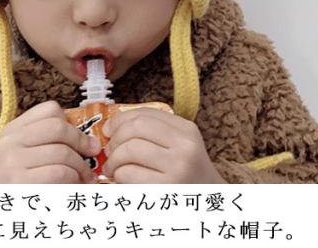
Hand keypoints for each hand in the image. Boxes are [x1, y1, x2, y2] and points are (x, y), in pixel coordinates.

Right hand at [0, 101, 100, 183]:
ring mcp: (13, 162)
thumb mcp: (19, 157)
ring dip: (82, 167)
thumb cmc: (12, 187)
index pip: (50, 110)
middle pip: (59, 127)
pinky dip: (75, 181)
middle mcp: (10, 142)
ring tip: (86, 178)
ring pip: (63, 153)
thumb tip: (87, 140)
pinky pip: (60, 173)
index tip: (80, 138)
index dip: (71, 123)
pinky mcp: (21, 184)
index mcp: (12, 131)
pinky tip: (76, 188)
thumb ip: (44, 143)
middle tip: (92, 154)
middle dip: (82, 141)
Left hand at [101, 107, 226, 183]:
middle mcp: (184, 146)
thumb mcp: (181, 145)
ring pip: (130, 149)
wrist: (209, 203)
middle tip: (108, 149)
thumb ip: (155, 131)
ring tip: (112, 166)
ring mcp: (177, 168)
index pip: (146, 114)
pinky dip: (118, 175)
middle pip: (136, 128)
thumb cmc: (188, 174)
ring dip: (113, 158)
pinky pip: (129, 174)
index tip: (109, 128)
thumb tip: (114, 126)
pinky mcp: (166, 189)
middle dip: (115, 138)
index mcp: (186, 130)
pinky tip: (120, 179)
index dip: (120, 119)